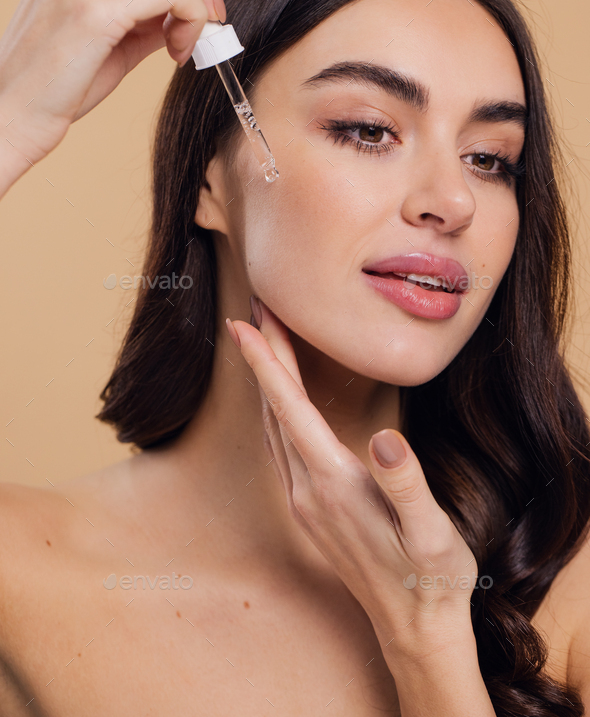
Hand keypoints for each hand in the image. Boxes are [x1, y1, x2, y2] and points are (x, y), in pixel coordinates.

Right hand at [0, 0, 223, 168]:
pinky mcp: (95, 9)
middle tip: (200, 34)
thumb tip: (192, 9)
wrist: (13, 115)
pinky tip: (175, 53)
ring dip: (196, 9)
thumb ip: (147, 15)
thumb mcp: (110, 37)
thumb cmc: (57, 85)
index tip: (199, 16)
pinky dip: (190, 22)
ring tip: (180, 47)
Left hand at [226, 298, 478, 655]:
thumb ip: (406, 484)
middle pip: (276, 411)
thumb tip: (384, 437)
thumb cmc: (430, 577)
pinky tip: (284, 402)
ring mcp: (305, 503)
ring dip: (268, 382)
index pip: (291, 410)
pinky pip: (282, 448)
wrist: (414, 628)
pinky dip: (277, 411)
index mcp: (334, 485)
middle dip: (264, 357)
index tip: (246, 324)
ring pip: (274, 429)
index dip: (268, 363)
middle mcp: (308, 491)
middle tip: (257, 310)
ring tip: (267, 342)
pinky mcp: (311, 511)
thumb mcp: (431, 533)